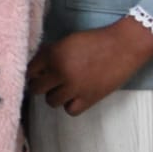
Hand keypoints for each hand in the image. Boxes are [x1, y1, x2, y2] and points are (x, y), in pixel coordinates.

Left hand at [27, 16, 152, 115]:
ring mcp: (74, 87)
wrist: (123, 46)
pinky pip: (70, 110)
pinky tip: (74, 96)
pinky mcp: (90, 98)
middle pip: (36, 88)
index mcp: (53, 55)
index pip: (29, 70)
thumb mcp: (66, 41)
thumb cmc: (95, 40)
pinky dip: (70, 105)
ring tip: (62, 88)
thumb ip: (50, 53)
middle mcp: (60, 72)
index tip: (34, 74)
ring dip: (54, 95)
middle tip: (45, 82)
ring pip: (51, 101)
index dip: (31, 73)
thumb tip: (37, 65)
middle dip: (39, 85)